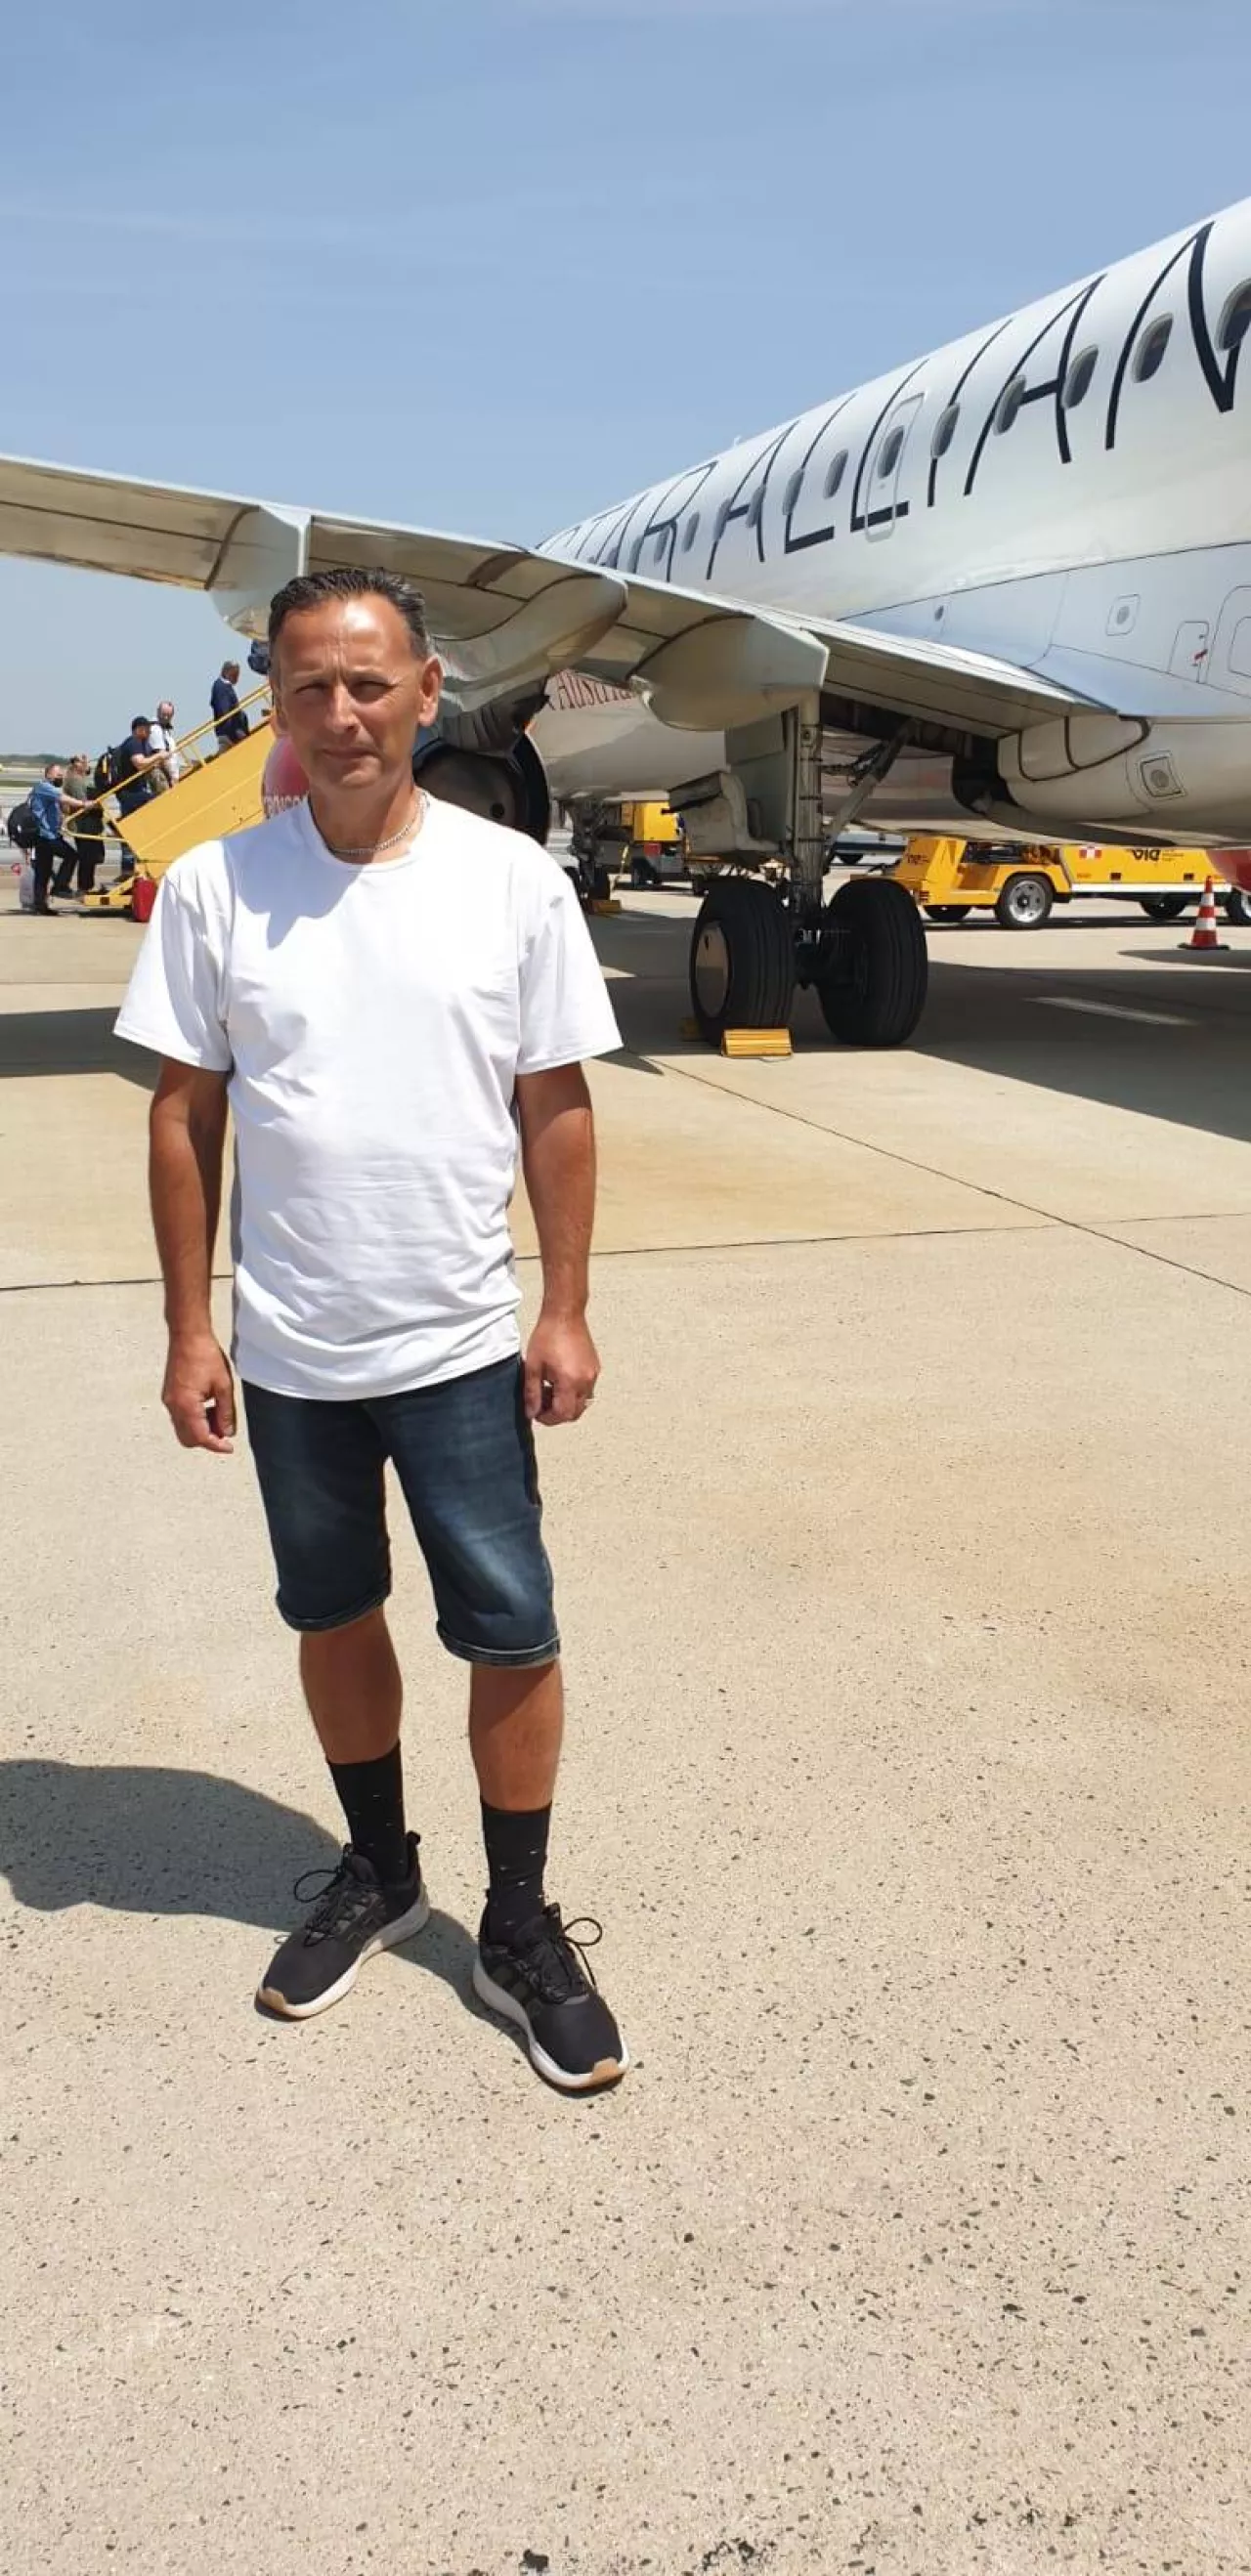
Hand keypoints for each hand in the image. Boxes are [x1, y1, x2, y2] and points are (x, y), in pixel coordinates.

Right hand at [162, 1332, 235, 1453]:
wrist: (187, 1336)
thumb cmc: (205, 1355)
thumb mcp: (224, 1386)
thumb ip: (226, 1412)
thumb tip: (227, 1432)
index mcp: (186, 1405)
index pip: (201, 1437)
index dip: (216, 1445)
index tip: (229, 1448)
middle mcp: (173, 1406)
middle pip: (188, 1438)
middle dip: (207, 1440)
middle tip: (225, 1431)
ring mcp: (169, 1400)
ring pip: (183, 1429)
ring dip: (201, 1429)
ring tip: (219, 1414)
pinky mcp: (169, 1394)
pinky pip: (180, 1417)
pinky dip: (194, 1419)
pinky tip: (208, 1406)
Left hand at [523, 1310, 599, 1426]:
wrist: (565, 1314)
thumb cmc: (547, 1336)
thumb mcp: (533, 1367)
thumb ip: (532, 1393)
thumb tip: (531, 1413)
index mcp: (570, 1381)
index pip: (562, 1414)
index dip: (548, 1418)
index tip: (536, 1412)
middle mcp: (586, 1381)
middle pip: (574, 1413)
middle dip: (557, 1414)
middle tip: (541, 1403)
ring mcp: (593, 1375)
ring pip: (582, 1403)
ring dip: (566, 1404)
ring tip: (550, 1390)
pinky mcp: (595, 1368)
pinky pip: (587, 1390)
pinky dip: (574, 1393)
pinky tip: (560, 1380)